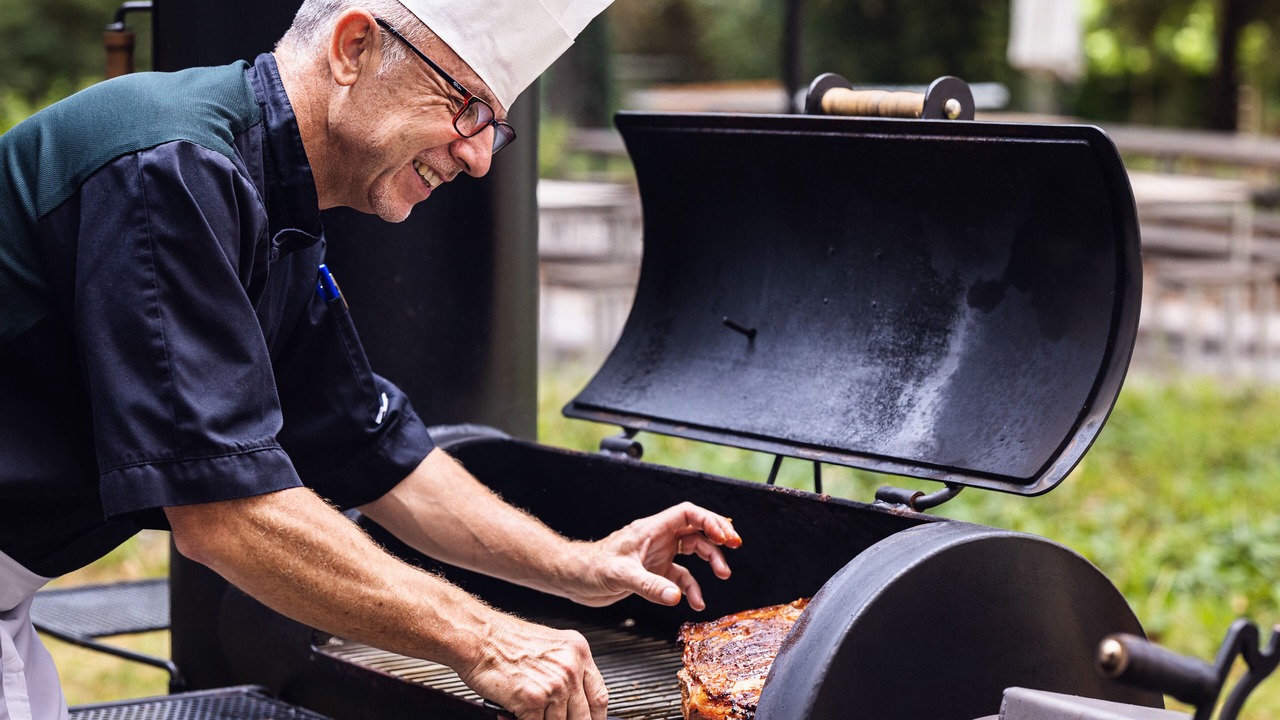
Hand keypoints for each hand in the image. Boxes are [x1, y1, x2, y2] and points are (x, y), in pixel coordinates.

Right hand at [460, 612, 608, 719]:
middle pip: (583, 717)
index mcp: (578, 652)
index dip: (595, 718)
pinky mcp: (533, 700)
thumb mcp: (549, 649)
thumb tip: (573, 702)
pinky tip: (510, 714)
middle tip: (550, 718)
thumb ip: (565, 673)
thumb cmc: (504, 641)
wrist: (477, 637)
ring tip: (523, 712)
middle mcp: (570, 668)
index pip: (599, 697)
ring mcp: (554, 685)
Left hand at [568, 501, 741, 610]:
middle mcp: (658, 539)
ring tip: (722, 575)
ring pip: (693, 552)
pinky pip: (681, 577)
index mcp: (651, 529)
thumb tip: (676, 595)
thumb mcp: (620, 575)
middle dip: (717, 537)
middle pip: (696, 530)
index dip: (709, 520)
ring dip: (710, 562)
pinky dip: (691, 588)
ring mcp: (657, 555)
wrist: (574, 579)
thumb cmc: (590, 567)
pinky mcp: (654, 573)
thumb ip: (649, 585)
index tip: (725, 535)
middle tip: (734, 546)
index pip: (687, 514)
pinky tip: (695, 602)